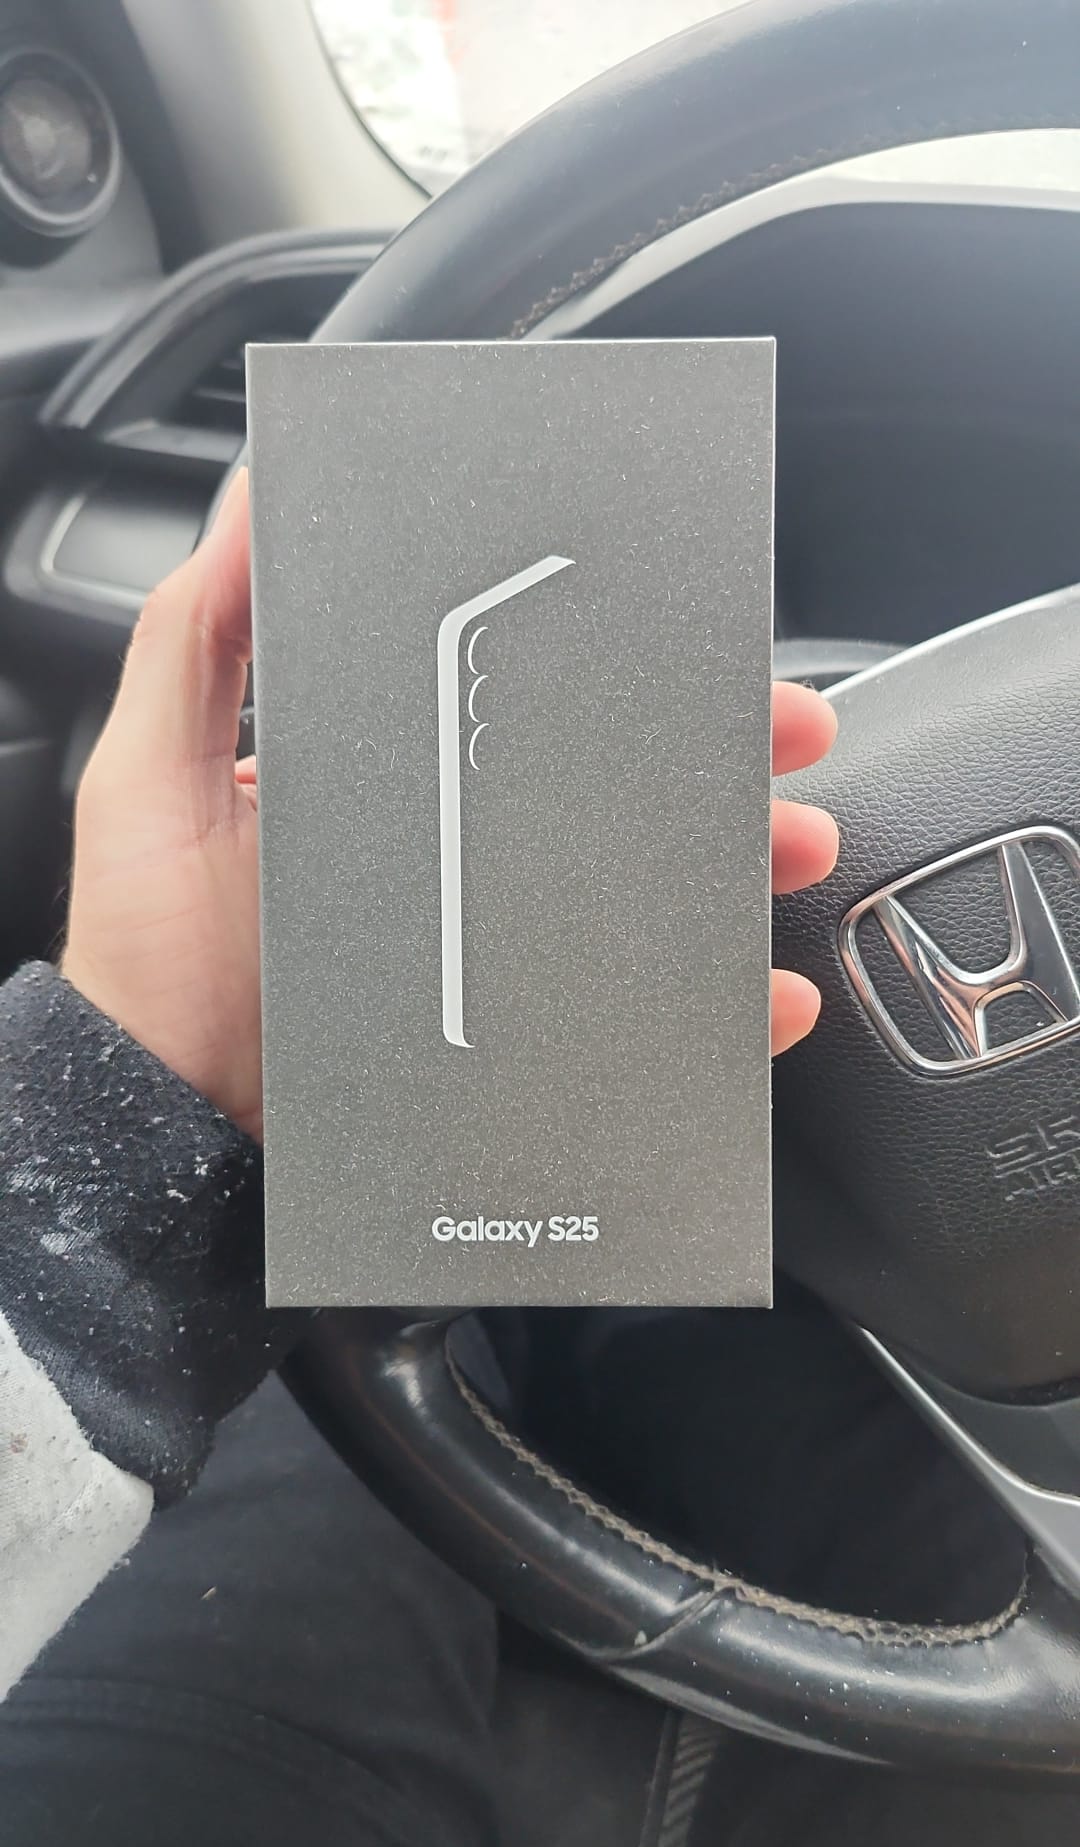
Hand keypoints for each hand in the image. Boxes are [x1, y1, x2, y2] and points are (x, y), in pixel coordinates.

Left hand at [63, 469, 837, 1139]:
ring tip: (791, 846)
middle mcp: (461, 862)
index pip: (526, 708)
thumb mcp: (153, 780)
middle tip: (785, 736)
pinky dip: (719, 1010)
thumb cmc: (151, 960)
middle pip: (613, 794)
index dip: (614, 667)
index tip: (689, 631)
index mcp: (397, 786)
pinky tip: (761, 993)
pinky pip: (640, 1021)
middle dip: (716, 758)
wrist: (164, 1125)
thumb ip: (198, 640)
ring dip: (739, 864)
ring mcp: (495, 956)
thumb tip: (254, 496)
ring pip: (649, 898)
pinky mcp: (518, 1045)